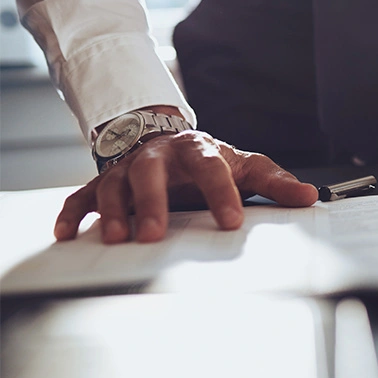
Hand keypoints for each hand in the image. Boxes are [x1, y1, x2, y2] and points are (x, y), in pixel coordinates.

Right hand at [55, 130, 318, 243]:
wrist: (164, 139)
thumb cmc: (208, 161)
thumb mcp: (244, 167)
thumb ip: (274, 183)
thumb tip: (310, 197)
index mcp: (197, 150)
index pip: (212, 168)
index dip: (222, 194)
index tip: (232, 223)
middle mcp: (158, 158)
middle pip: (152, 174)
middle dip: (154, 204)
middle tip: (157, 235)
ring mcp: (127, 169)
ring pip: (114, 186)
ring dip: (113, 211)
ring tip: (117, 238)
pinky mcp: (103, 184)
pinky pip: (82, 197)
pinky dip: (72, 214)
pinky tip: (66, 234)